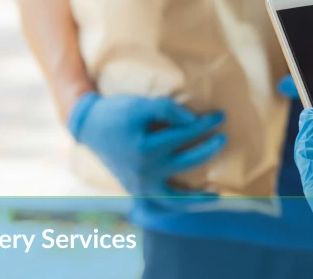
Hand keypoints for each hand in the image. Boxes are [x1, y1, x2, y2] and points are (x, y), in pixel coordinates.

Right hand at [68, 92, 225, 213]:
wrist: (89, 126)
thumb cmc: (116, 113)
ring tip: (216, 194)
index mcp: (147, 149)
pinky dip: (174, 208)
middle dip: (209, 149)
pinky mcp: (135, 191)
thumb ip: (168, 110)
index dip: (206, 124)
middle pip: (188, 162)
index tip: (221, 116)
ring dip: (197, 200)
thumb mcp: (141, 104)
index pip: (186, 135)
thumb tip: (193, 122)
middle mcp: (145, 172)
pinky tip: (190, 202)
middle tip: (223, 139)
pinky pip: (158, 207)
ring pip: (174, 200)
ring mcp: (139, 185)